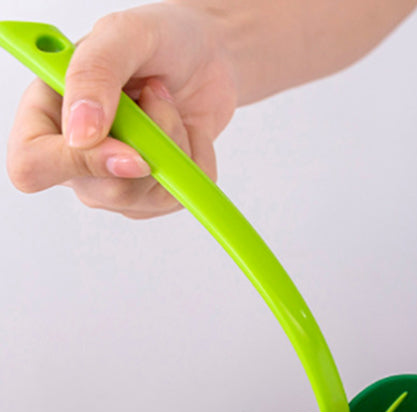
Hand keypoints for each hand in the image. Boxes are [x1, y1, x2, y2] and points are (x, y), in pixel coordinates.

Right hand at [6, 3, 235, 217]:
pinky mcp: (155, 193)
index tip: (129, 150)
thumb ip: (93, 74)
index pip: (34, 166)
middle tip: (158, 94)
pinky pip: (181, 197)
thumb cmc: (161, 39)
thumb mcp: (124, 35)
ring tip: (169, 106)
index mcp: (47, 113)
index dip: (78, 166)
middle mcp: (77, 155)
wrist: (208, 54)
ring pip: (149, 199)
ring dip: (175, 149)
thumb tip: (80, 133)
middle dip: (149, 148)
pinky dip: (196, 162)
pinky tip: (187, 130)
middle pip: (106, 192)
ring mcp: (116, 180)